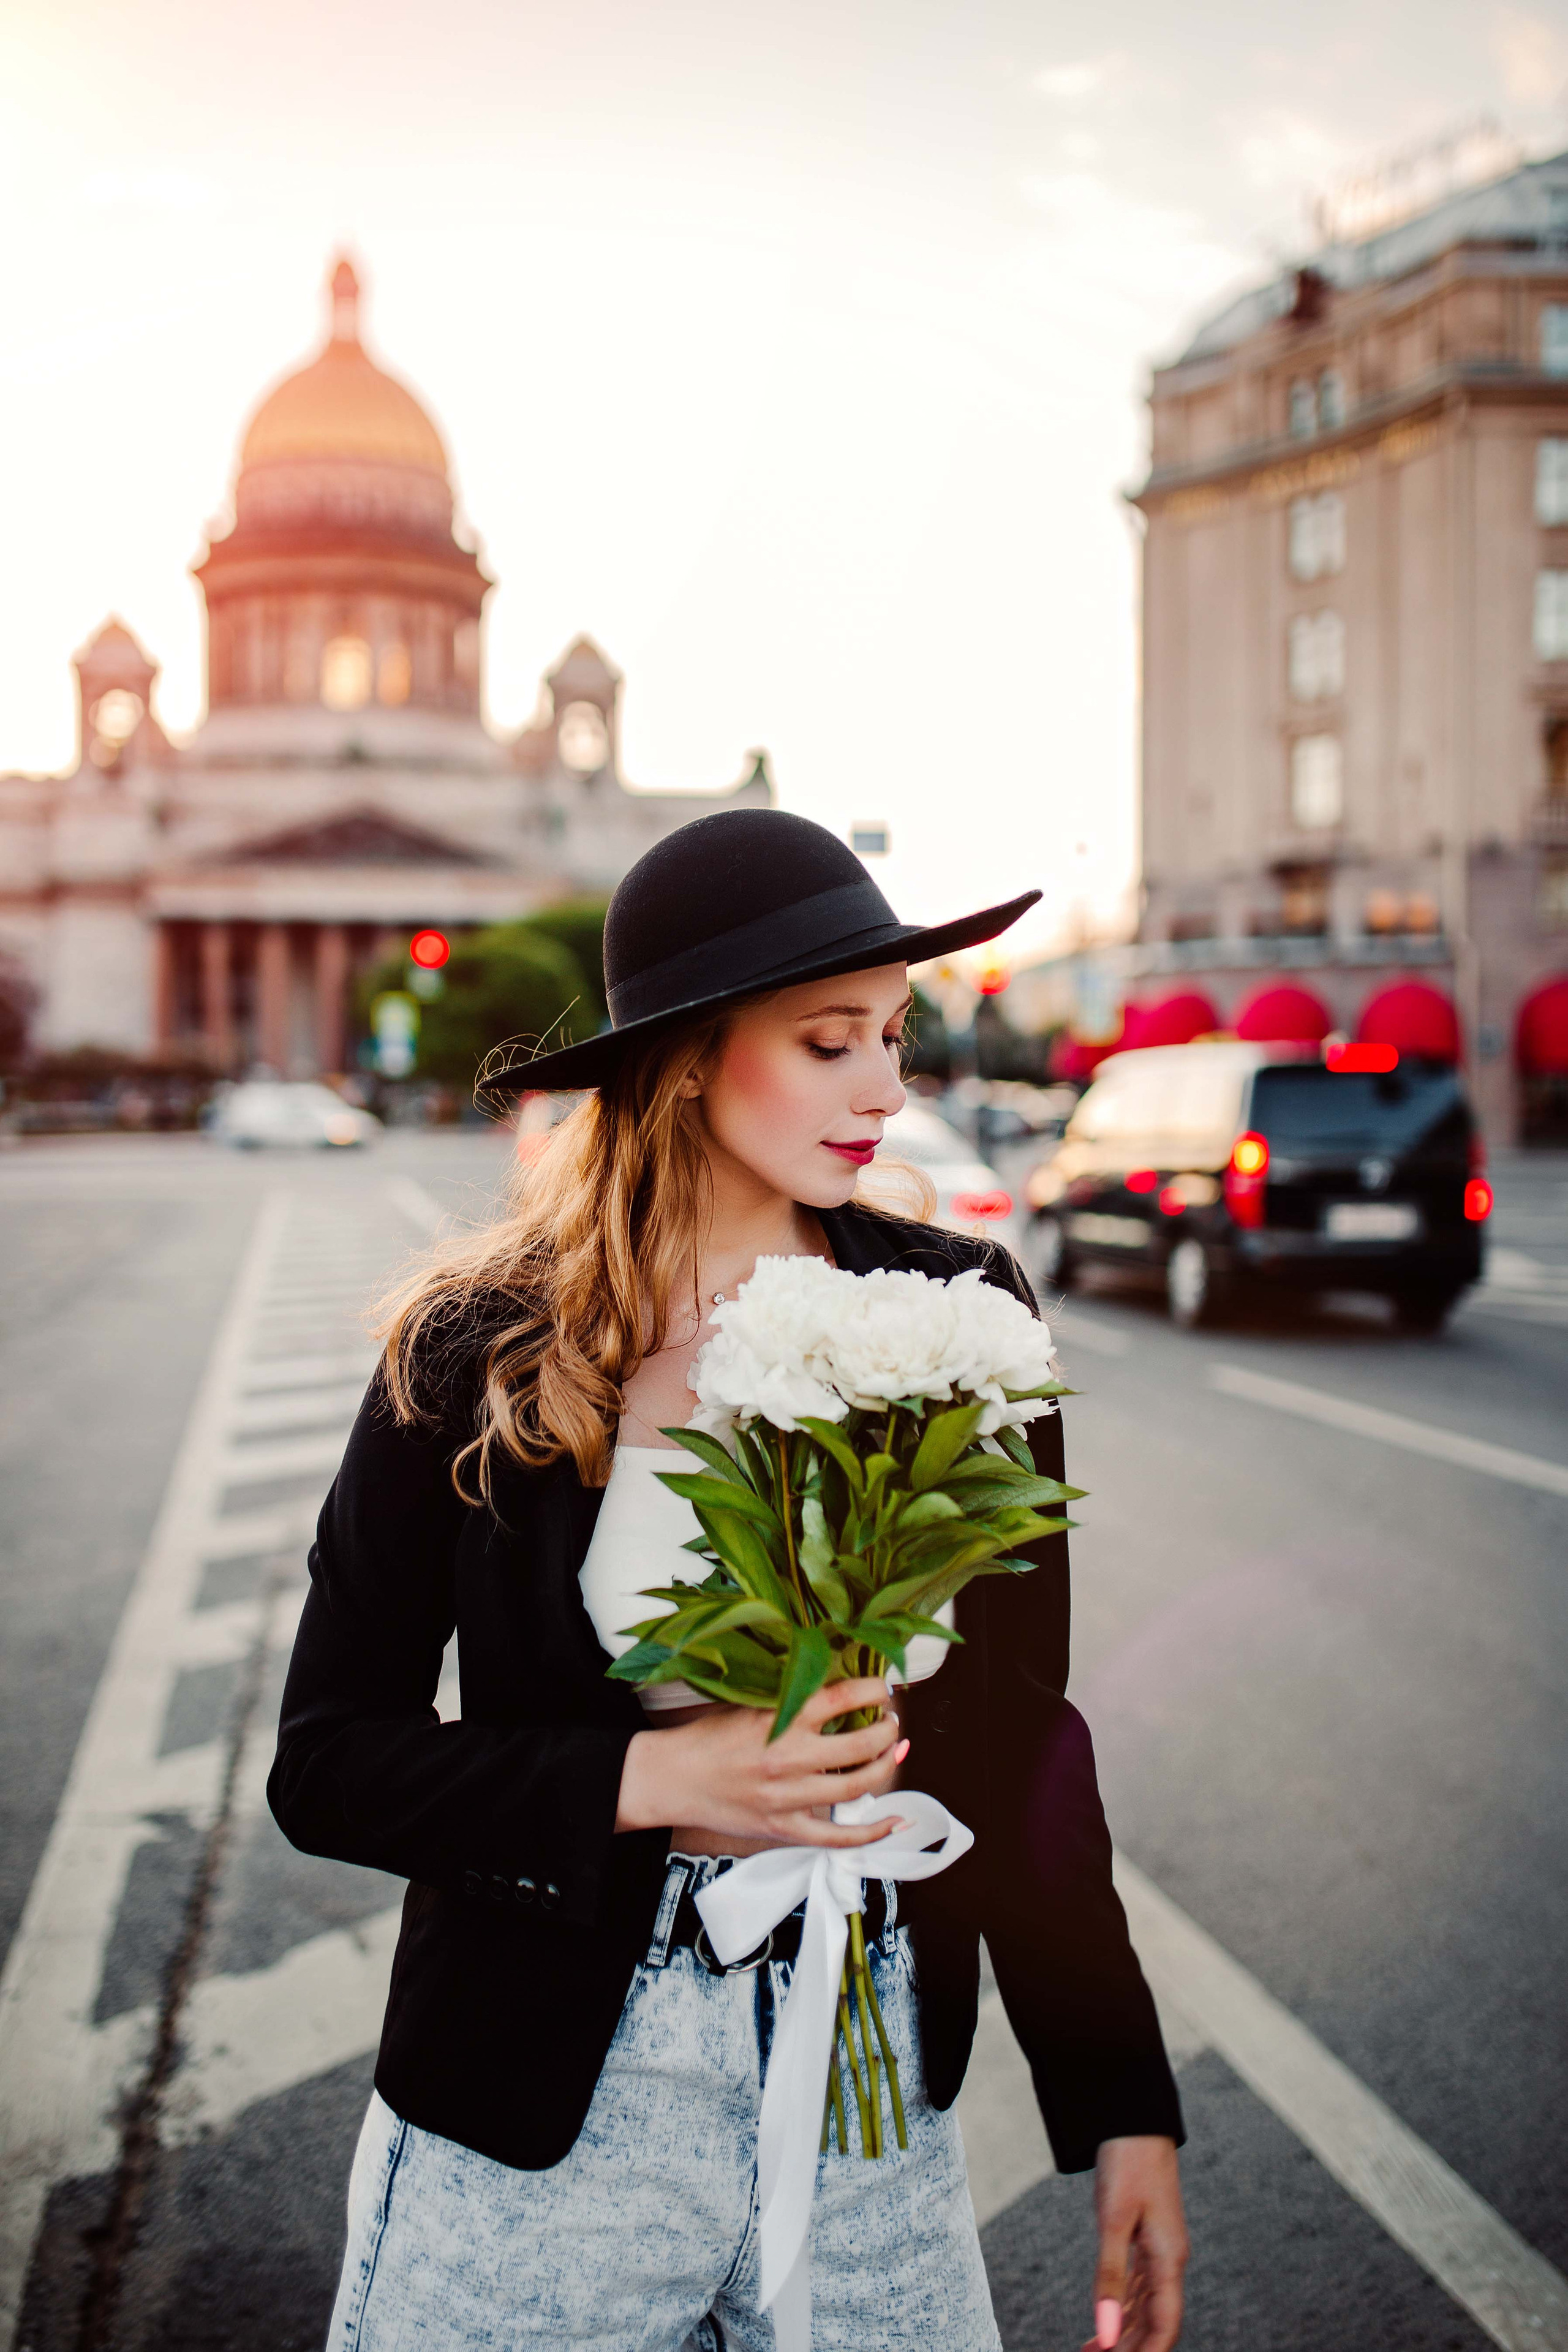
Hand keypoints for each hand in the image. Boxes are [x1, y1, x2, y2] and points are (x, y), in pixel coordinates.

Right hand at [615, 1679, 909, 1846]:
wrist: (672, 1778)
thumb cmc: (708, 1739)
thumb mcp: (749, 1704)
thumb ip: (791, 1699)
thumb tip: (837, 1691)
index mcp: (780, 1718)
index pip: (843, 1697)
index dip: (874, 1690)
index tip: (884, 1688)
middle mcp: (789, 1756)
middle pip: (860, 1744)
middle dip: (886, 1731)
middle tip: (891, 1724)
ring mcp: (788, 1796)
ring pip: (856, 1787)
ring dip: (884, 1768)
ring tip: (892, 1755)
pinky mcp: (784, 1828)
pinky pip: (837, 1837)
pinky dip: (871, 1832)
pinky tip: (894, 1822)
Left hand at [1078, 2136, 1186, 2351]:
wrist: (1134, 2119)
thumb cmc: (1127, 2165)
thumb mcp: (1113, 2221)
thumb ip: (1110, 2277)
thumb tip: (1106, 2331)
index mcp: (1169, 2259)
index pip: (1166, 2326)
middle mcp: (1169, 2259)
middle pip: (1156, 2321)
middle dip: (1131, 2346)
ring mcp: (1160, 2248)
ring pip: (1146, 2305)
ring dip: (1124, 2330)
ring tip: (1093, 2350)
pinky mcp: (1147, 2236)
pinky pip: (1138, 2283)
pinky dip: (1122, 2305)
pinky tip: (1105, 2319)